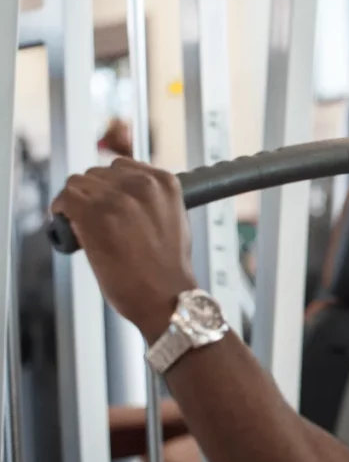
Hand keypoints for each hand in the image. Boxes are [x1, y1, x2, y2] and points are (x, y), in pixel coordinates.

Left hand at [51, 158, 196, 342]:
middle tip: (94, 218)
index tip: (107, 199)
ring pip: (77, 183)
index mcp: (166, 182)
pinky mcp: (93, 214)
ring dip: (75, 202)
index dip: (111, 185)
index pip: (123, 166)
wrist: (166, 295)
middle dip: (93, 194)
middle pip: (98, 173)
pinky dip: (61, 212)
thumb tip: (125, 197)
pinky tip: (68, 226)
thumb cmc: (169, 269)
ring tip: (80, 222)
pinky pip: (64, 199)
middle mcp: (142, 184)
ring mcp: (117, 198)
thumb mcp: (174, 221)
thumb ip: (152, 201)